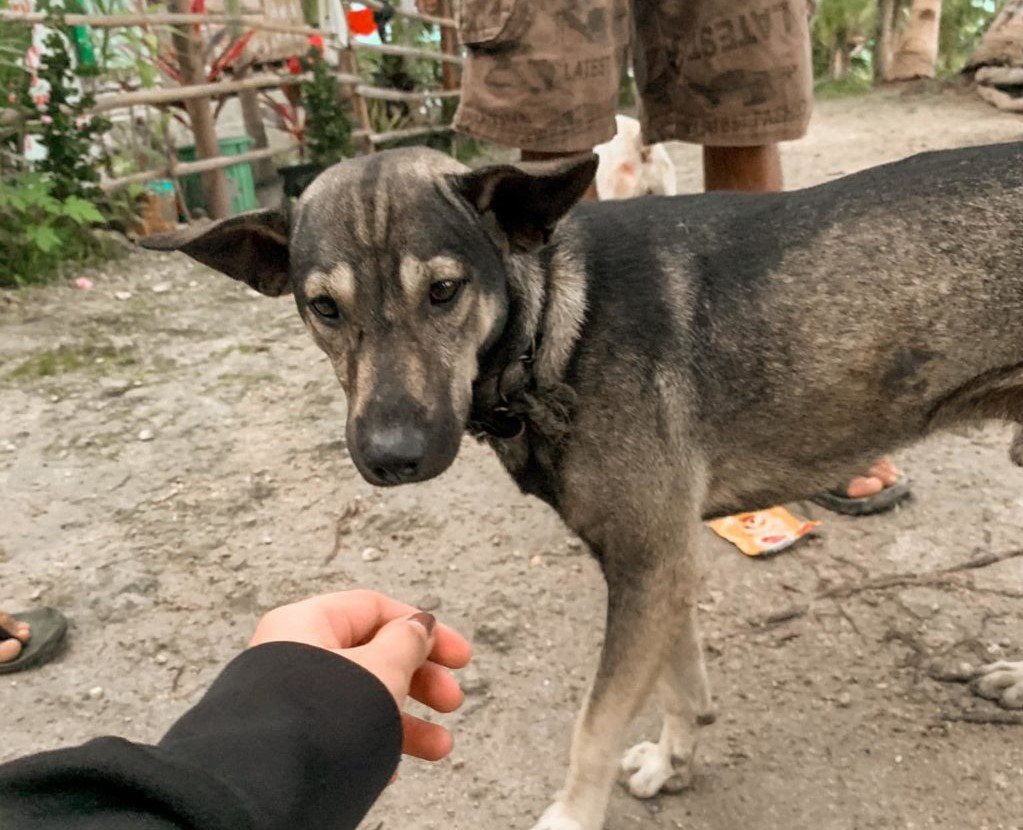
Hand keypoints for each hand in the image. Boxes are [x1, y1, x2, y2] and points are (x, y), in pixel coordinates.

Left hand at [250, 590, 471, 760]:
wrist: (271, 785)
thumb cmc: (317, 718)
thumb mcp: (382, 667)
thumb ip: (407, 641)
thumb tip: (419, 625)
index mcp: (307, 623)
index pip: (375, 609)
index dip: (423, 628)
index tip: (456, 655)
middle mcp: (293, 655)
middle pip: (374, 654)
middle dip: (421, 680)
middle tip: (450, 699)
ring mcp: (291, 699)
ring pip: (362, 699)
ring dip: (407, 721)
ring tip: (438, 745)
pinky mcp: (293, 739)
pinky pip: (342, 731)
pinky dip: (374, 742)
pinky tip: (391, 766)